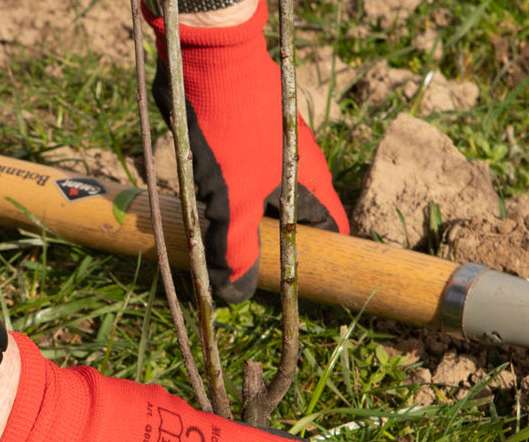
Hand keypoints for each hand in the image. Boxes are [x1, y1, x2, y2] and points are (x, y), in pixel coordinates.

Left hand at [146, 0, 349, 302]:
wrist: (208, 59)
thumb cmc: (231, 131)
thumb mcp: (233, 201)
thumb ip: (235, 251)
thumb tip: (237, 295)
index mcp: (311, 186)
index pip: (332, 232)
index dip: (318, 261)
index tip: (294, 285)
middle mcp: (298, 169)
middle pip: (289, 222)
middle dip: (264, 248)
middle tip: (236, 272)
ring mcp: (270, 152)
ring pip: (257, 201)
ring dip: (235, 222)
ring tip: (209, 243)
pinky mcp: (241, 138)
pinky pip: (235, 179)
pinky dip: (220, 197)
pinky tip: (196, 206)